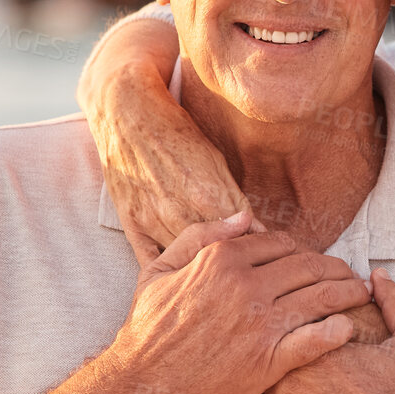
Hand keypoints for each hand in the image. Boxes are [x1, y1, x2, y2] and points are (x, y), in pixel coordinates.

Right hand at [84, 26, 252, 264]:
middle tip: (248, 277)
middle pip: (216, 256)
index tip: (267, 263)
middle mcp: (181, 211)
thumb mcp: (216, 161)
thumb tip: (260, 232)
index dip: (257, 254)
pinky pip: (155, 261)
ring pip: (186, 262)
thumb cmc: (178, 133)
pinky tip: (184, 273)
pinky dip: (172, 269)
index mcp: (209, 194)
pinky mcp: (132, 223)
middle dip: (233, 266)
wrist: (127, 114)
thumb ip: (235, 199)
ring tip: (220, 279)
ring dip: (203, 270)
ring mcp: (153, 219)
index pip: (243, 240)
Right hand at [107, 212, 370, 393]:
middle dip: (336, 267)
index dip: (302, 250)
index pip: (281, 243)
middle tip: (350, 275)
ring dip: (348, 292)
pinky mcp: (269, 360)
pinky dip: (338, 330)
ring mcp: (260, 323)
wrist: (141, 385)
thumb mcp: (159, 271)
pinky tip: (348, 328)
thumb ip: (200, 236)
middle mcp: (246, 285)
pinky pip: (317, 339)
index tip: (313, 260)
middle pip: (309, 265)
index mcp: (222, 260)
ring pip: (321, 296)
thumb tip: (245, 217)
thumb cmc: (147, 329)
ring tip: (361, 295)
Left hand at [179, 269, 394, 393]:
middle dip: (225, 332)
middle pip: (244, 346)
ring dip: (203, 376)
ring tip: (179, 362)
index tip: (248, 293)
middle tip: (208, 321)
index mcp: (316, 348)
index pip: (275, 312)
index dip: (259, 300)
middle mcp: (289, 381)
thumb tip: (380, 275)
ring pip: (228, 389)